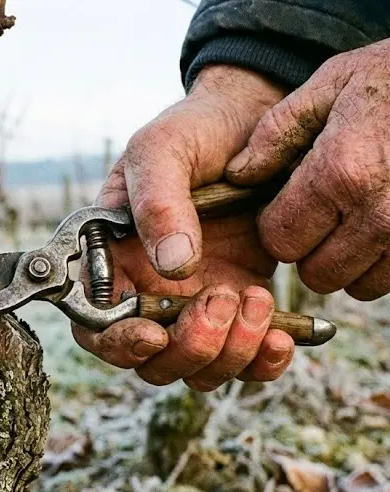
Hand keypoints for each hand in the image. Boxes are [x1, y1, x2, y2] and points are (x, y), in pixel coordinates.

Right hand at [74, 65, 294, 390]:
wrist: (256, 124)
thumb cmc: (193, 132)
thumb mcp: (162, 151)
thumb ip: (157, 203)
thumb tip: (171, 267)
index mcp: (111, 261)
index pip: (95, 325)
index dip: (116, 343)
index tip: (153, 334)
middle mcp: (148, 292)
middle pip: (151, 362)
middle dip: (188, 348)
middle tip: (221, 298)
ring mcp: (194, 305)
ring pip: (198, 371)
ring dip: (229, 354)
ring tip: (258, 298)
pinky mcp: (240, 309)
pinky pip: (246, 363)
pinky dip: (263, 363)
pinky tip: (280, 335)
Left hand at [226, 38, 389, 300]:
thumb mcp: (332, 84)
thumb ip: (276, 133)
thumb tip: (237, 175)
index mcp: (340, 173)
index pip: (279, 240)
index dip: (275, 226)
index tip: (285, 206)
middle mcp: (379, 212)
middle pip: (316, 273)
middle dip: (308, 250)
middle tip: (320, 215)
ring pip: (358, 285)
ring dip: (347, 262)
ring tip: (352, 220)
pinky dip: (380, 264)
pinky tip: (379, 226)